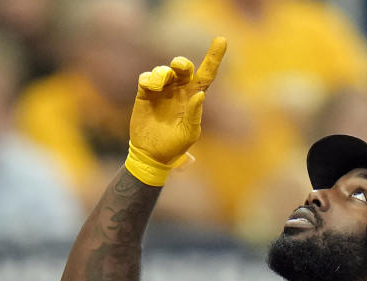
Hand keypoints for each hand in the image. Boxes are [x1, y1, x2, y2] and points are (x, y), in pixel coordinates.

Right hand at [125, 36, 226, 185]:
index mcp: (194, 97)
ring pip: (163, 70)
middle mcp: (179, 90)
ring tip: (159, 85)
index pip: (207, 74)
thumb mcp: (189, 133)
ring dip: (162, 74)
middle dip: (181, 63)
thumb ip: (195, 114)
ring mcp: (162, 90)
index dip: (214, 57)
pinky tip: (150, 88)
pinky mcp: (145, 93)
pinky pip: (146, 77)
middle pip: (183, 67)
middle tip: (179, 67)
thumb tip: (199, 94)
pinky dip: (149, 79)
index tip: (222, 40)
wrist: (151, 154)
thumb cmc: (174, 146)